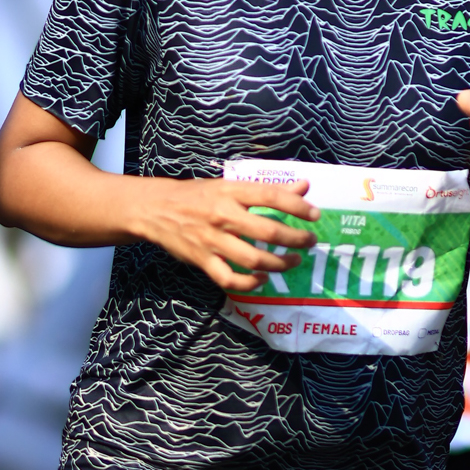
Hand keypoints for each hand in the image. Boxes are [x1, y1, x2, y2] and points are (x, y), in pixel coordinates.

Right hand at [130, 177, 317, 291]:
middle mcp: (222, 215)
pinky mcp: (202, 260)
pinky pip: (229, 279)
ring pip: (252, 258)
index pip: (270, 195)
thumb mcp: (229, 186)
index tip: (315, 215)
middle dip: (295, 239)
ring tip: (293, 262)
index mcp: (230, 192)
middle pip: (267, 230)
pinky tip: (262, 278)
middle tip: (309, 242)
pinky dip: (249, 283)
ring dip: (278, 263)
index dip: (297, 206)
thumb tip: (304, 186)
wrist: (155, 209)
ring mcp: (212, 240)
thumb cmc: (197, 196)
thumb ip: (267, 190)